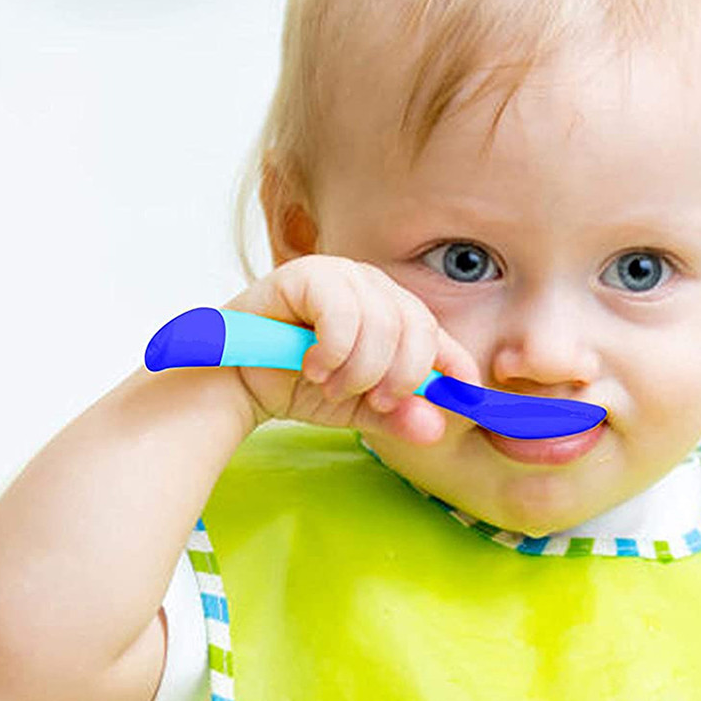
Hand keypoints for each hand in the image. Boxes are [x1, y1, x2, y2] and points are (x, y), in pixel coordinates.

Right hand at [222, 255, 481, 443]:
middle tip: (374, 402)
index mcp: (394, 312)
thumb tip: (436, 427)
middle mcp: (374, 286)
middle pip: (418, 329)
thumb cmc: (298, 384)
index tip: (463, 399)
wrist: (236, 380)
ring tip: (331, 386)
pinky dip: (333, 351)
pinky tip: (313, 366)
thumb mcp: (358, 409)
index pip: (440, 335)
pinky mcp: (307, 273)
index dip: (456, 366)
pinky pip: (343, 314)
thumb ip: (398, 416)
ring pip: (383, 324)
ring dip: (359, 370)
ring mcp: (342, 274)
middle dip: (401, 377)